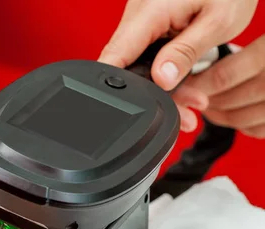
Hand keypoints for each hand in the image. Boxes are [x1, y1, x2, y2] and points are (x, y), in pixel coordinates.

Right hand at [98, 0, 258, 130]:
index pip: (115, 56)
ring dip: (162, 85)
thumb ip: (185, 52)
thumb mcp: (217, 21)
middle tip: (186, 113)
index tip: (131, 109)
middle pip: (129, 67)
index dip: (115, 88)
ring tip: (193, 98)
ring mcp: (141, 20)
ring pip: (139, 64)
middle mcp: (137, 15)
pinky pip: (147, 53)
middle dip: (155, 94)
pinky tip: (182, 80)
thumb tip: (160, 80)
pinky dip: (164, 69)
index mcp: (149, 12)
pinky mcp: (149, 24)